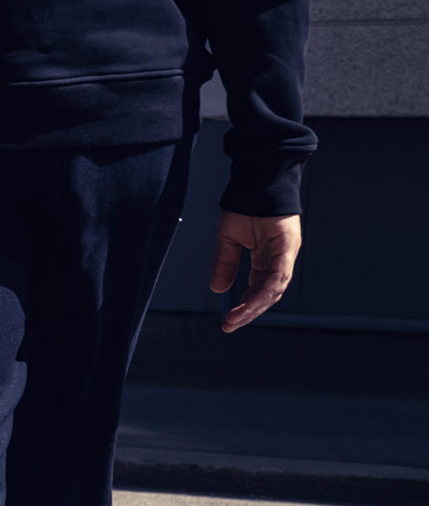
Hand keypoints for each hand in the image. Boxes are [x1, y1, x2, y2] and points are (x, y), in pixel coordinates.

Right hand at [209, 212, 300, 332]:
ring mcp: (285, 254)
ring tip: (236, 318)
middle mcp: (278, 259)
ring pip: (274, 289)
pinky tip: (250, 302)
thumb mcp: (228, 239)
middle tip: (231, 325)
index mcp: (266, 258)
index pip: (258, 289)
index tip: (229, 320)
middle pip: (268, 294)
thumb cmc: (246, 203)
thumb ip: (225, 264)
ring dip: (254, 306)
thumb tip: (218, 289)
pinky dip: (264, 291)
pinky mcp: (287, 247)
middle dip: (249, 312)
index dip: (245, 306)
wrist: (257, 179)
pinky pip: (278, 275)